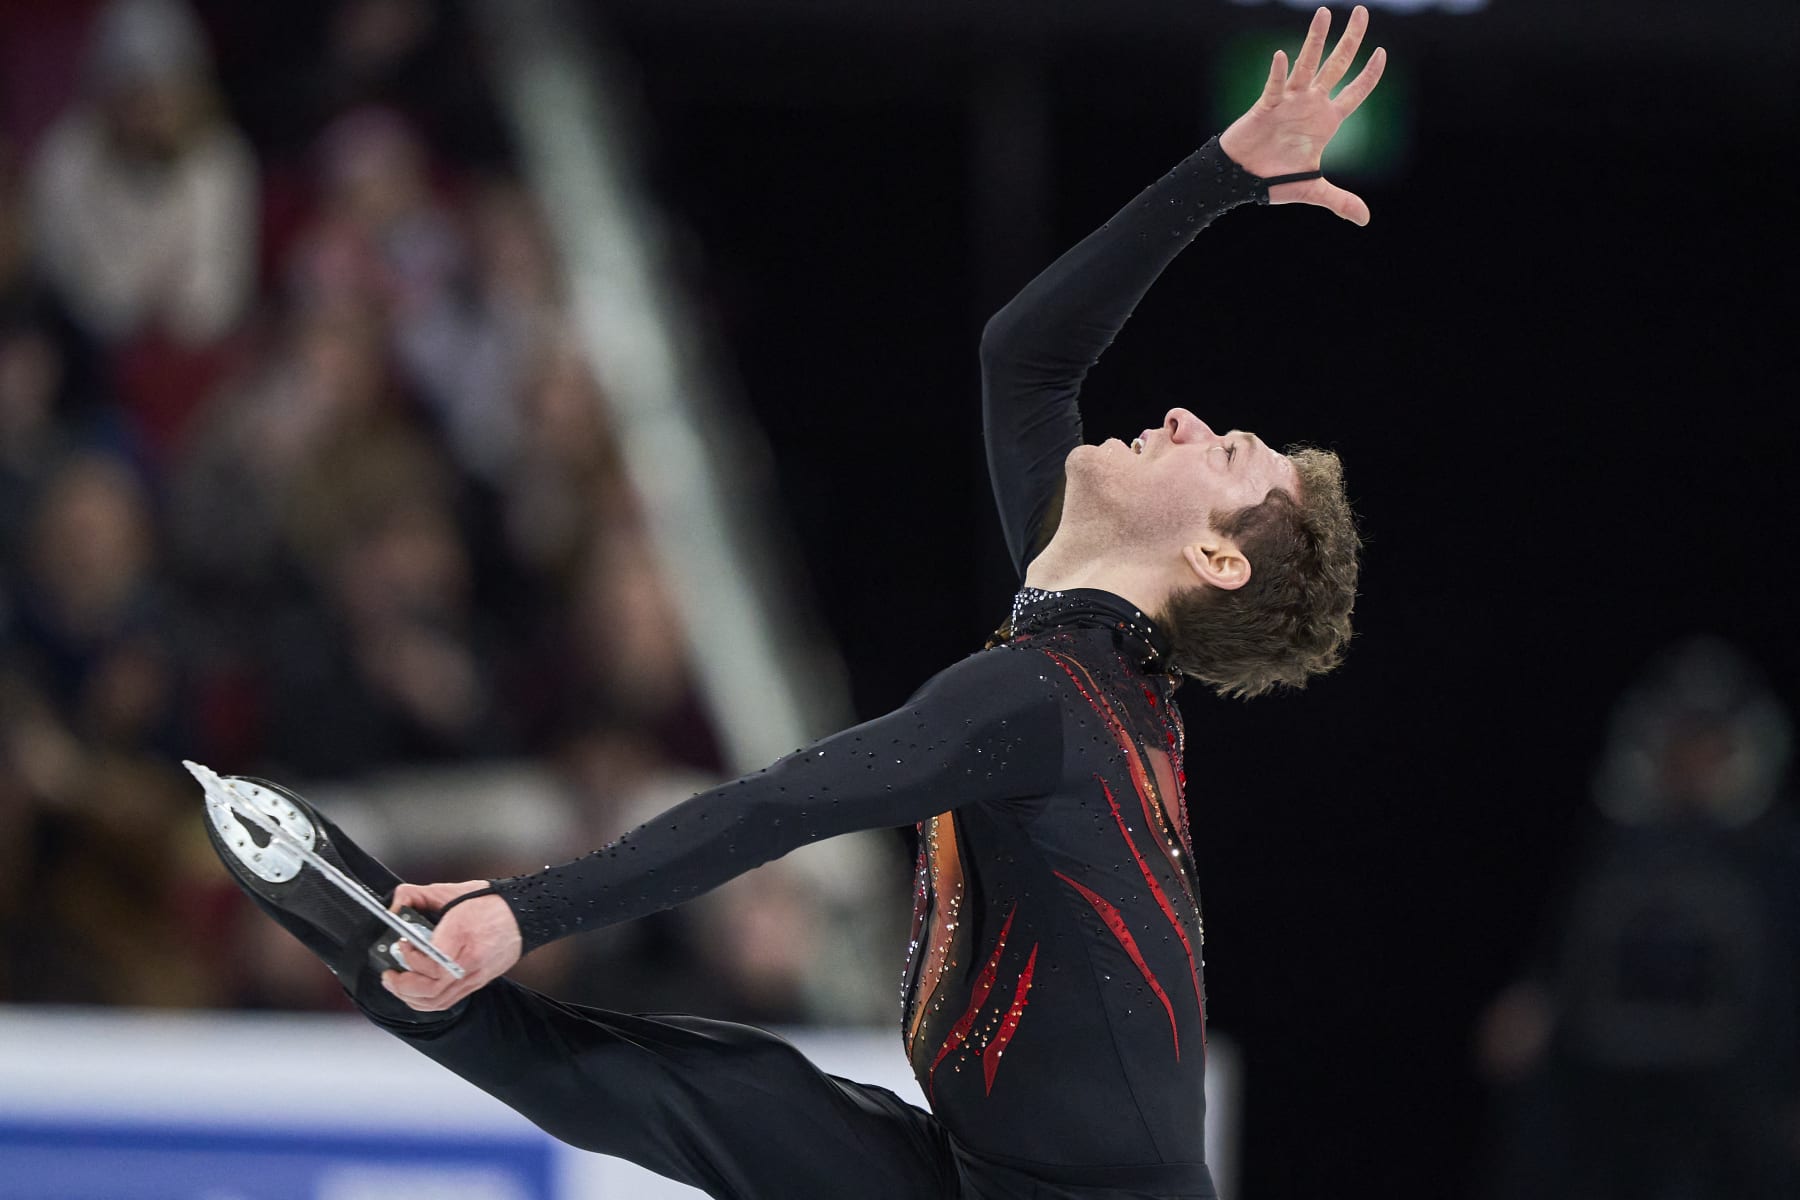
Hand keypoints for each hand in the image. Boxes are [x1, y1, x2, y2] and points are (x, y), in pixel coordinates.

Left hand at [380, 880, 521, 1010]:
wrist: (525, 913)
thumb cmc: (492, 902)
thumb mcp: (451, 891)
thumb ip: (416, 895)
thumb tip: (394, 906)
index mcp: (462, 936)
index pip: (431, 963)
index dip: (411, 959)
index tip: (403, 945)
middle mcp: (469, 962)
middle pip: (431, 990)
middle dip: (402, 986)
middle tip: (389, 974)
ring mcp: (475, 976)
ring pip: (437, 1002)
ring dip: (411, 997)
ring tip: (398, 984)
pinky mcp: (477, 983)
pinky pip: (448, 1001)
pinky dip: (427, 1001)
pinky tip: (417, 991)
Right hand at [1219, 5, 1387, 224]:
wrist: (1241, 179)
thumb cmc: (1273, 179)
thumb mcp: (1313, 190)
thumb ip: (1339, 201)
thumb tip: (1365, 220)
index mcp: (1326, 120)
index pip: (1355, 91)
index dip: (1370, 75)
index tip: (1382, 53)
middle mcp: (1311, 104)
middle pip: (1337, 65)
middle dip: (1351, 39)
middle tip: (1362, 11)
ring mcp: (1290, 101)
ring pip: (1307, 64)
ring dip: (1315, 40)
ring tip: (1323, 13)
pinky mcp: (1266, 106)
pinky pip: (1275, 87)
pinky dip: (1278, 74)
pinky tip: (1282, 56)